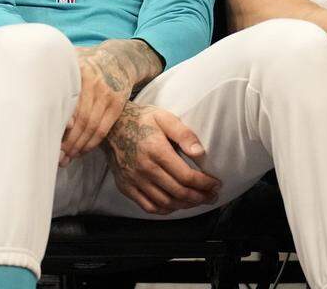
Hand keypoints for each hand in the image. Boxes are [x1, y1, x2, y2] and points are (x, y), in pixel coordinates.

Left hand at [60, 46, 137, 165]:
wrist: (117, 59)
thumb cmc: (86, 63)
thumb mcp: (70, 60)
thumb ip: (53, 69)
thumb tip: (26, 78)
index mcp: (77, 72)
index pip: (67, 103)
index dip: (59, 124)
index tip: (49, 139)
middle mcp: (94, 83)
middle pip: (80, 119)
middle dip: (68, 141)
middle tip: (56, 156)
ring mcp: (107, 94)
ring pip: (91, 127)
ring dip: (78, 145)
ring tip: (67, 157)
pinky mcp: (117, 103)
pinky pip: (103, 129)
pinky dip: (92, 143)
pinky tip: (82, 150)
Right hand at [105, 103, 221, 214]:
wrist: (111, 126)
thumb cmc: (141, 120)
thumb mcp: (164, 117)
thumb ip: (184, 134)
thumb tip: (199, 152)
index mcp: (156, 151)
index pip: (186, 176)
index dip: (204, 183)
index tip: (215, 184)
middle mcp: (145, 169)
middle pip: (178, 192)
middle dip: (199, 197)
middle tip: (212, 196)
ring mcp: (134, 180)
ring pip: (165, 202)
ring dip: (185, 205)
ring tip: (198, 201)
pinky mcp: (126, 187)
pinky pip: (148, 206)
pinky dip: (165, 210)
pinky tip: (175, 205)